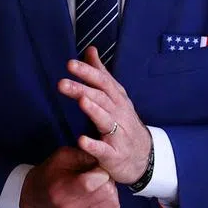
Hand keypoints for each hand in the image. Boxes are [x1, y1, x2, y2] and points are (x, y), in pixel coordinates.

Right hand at [19, 146, 119, 207]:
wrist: (36, 201)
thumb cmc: (50, 175)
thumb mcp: (62, 157)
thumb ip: (83, 155)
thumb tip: (103, 160)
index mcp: (61, 190)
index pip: (92, 182)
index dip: (100, 171)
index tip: (95, 168)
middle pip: (106, 191)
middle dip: (106, 180)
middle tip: (97, 177)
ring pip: (112, 201)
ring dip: (109, 190)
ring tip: (97, 186)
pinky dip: (109, 200)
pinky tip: (97, 196)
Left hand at [58, 47, 152, 185]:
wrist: (145, 157)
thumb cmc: (125, 124)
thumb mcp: (116, 97)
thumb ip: (101, 74)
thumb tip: (90, 50)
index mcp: (118, 99)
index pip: (103, 82)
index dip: (88, 72)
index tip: (71, 64)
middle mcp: (119, 114)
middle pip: (102, 98)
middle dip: (83, 89)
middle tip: (62, 83)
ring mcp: (118, 135)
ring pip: (106, 120)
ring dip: (93, 110)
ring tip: (81, 101)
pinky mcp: (115, 155)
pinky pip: (104, 150)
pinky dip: (94, 145)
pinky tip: (82, 140)